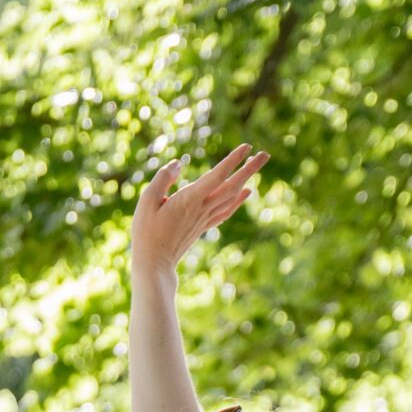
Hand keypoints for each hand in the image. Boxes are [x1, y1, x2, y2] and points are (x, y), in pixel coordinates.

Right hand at [130, 143, 268, 283]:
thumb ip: (163, 179)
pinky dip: (238, 200)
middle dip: (249, 168)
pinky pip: (226, 210)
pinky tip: (247, 192)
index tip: (247, 147)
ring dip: (246, 179)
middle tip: (265, 154)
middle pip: (231, 185)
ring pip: (231, 196)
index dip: (233, 161)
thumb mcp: (147, 200)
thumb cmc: (147, 232)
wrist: (155, 264)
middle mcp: (202, 208)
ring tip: (258, 164)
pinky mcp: (203, 226)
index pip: (217, 176)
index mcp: (190, 199)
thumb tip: (179, 164)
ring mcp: (204, 218)